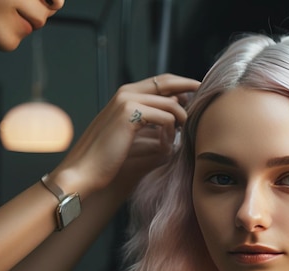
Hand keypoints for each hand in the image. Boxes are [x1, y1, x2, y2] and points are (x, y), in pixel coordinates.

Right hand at [49, 73, 199, 197]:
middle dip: (188, 89)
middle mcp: (126, 92)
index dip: (182, 84)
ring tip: (176, 138)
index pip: (161, 81)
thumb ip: (153, 119)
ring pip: (170, 105)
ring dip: (180, 122)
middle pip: (167, 82)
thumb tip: (178, 108)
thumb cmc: (109, 157)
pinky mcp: (129, 114)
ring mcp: (126, 101)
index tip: (199, 90)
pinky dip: (171, 134)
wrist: (85, 171)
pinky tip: (166, 147)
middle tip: (204, 100)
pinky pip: (166, 119)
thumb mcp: (134, 133)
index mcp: (126, 94)